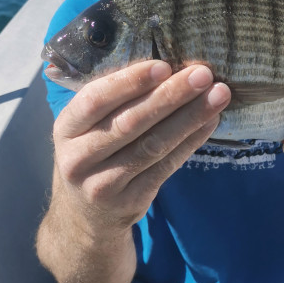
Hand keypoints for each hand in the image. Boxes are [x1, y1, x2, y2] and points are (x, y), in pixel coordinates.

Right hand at [53, 60, 230, 232]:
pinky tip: (210, 122)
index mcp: (66, 128)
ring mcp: (103, 183)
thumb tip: (166, 65)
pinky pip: (166, 166)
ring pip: (152, 145)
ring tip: (218, 95)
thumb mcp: (85, 128)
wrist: (84, 217)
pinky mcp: (130, 201)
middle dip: (171, 95)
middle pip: (130, 122)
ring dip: (189, 117)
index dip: (130, 82)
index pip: (96, 100)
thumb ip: (112, 100)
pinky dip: (190, 141)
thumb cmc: (92, 153)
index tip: (164, 65)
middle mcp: (78, 158)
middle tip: (203, 74)